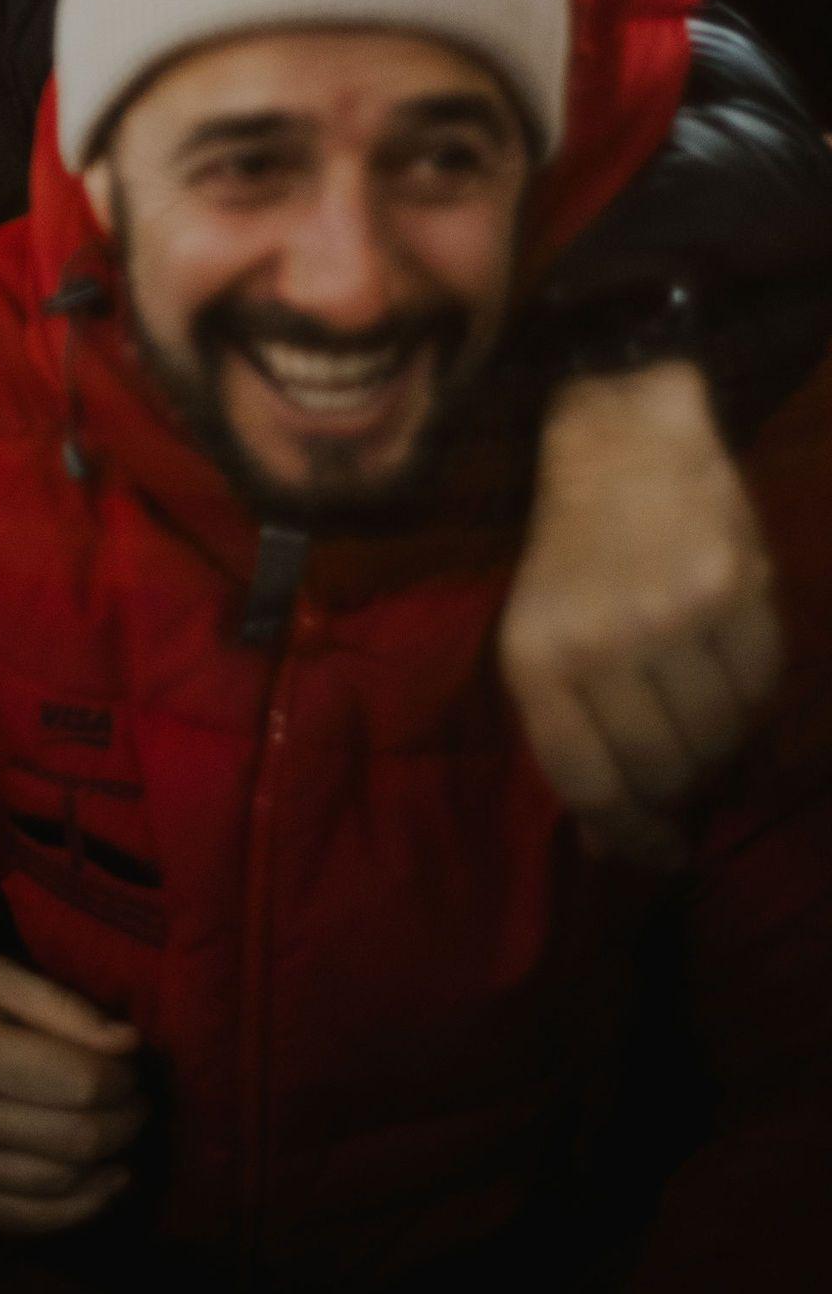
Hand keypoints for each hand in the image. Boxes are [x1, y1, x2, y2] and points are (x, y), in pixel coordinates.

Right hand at [0, 958, 144, 1232]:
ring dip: (112, 1164)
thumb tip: (129, 1045)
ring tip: (123, 1135)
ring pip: (61, 1183)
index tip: (132, 1068)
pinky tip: (105, 1184)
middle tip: (139, 1102)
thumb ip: (62, 1006)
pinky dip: (79, 1208)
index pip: (84, 1083)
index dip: (127, 1081)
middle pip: (80, 1139)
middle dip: (129, 1123)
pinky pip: (27, 1219)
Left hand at [503, 363, 781, 867]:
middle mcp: (598, 640)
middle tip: (686, 770)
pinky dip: (751, 694)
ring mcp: (669, 613)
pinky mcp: (733, 585)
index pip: (587, 781)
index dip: (629, 834)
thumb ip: (574, 739)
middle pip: (660, 770)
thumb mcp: (542, 638)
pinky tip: (727, 660)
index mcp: (534, 657)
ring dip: (719, 743)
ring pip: (718, 736)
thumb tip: (605, 851)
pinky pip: (760, 684)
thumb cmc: (575, 551)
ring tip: (701, 705)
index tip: (661, 856)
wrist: (620, 437)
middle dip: (679, 788)